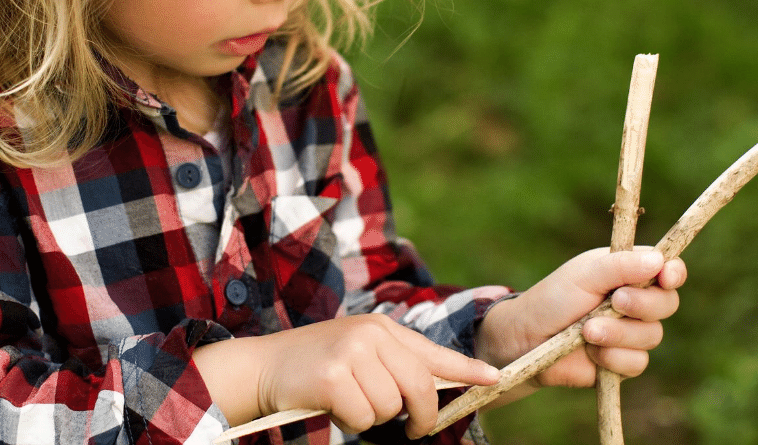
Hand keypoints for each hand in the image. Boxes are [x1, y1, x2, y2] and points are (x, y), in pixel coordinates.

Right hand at [196, 314, 499, 438]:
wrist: (262, 367)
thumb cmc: (314, 367)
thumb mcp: (358, 354)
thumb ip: (393, 365)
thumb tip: (431, 393)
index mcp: (381, 328)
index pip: (432, 352)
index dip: (465, 370)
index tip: (494, 379)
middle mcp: (370, 334)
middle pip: (420, 386)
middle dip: (422, 416)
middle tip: (413, 429)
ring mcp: (351, 352)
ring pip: (390, 407)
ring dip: (372, 417)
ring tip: (347, 401)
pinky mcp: (333, 375)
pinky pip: (364, 416)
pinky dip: (351, 422)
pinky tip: (331, 406)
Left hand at [476, 247, 685, 394]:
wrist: (528, 339)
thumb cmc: (553, 299)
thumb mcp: (583, 276)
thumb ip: (620, 266)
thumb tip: (660, 261)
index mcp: (628, 272)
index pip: (668, 269)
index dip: (673, 273)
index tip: (666, 277)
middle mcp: (636, 301)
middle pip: (668, 303)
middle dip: (642, 304)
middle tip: (614, 302)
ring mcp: (631, 333)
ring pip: (652, 335)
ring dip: (618, 333)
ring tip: (586, 330)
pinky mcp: (623, 361)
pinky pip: (637, 362)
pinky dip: (612, 357)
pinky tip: (591, 351)